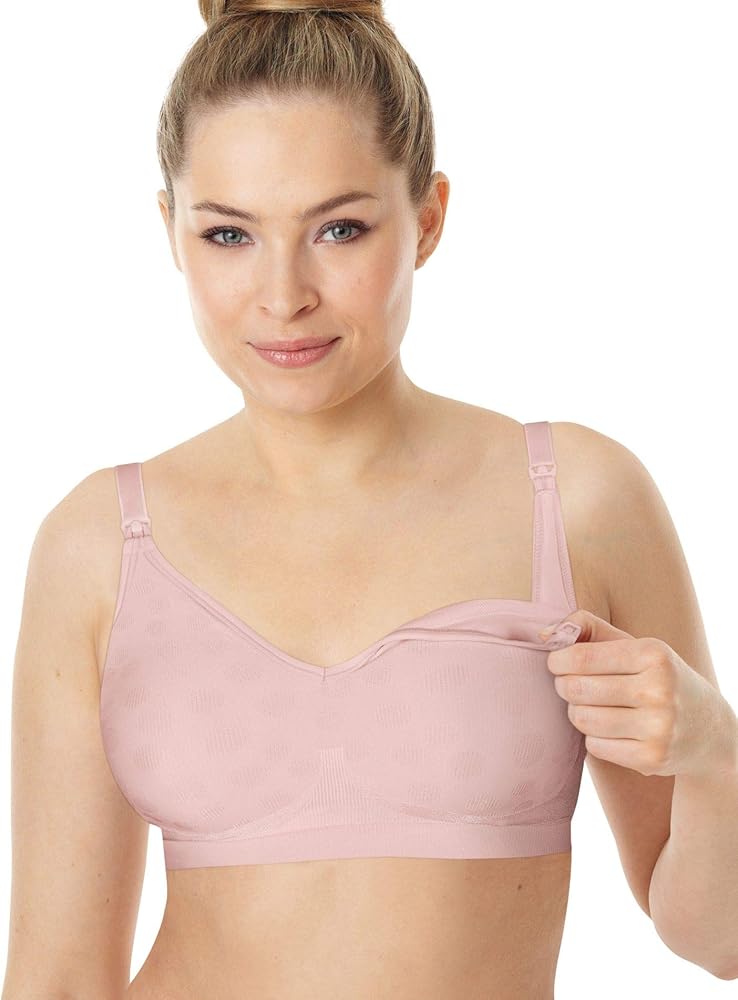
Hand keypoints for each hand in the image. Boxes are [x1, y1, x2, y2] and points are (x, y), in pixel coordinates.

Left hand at [540, 610, 737, 778]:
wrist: (708, 728)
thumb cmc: (657, 678)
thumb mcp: (634, 645)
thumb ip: (589, 629)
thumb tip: (544, 634)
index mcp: (653, 654)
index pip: (581, 657)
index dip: (557, 660)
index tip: (557, 663)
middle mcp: (659, 690)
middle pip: (577, 689)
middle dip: (564, 686)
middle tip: (570, 685)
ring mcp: (658, 727)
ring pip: (582, 719)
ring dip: (576, 712)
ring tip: (589, 706)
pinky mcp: (651, 758)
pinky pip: (594, 746)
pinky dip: (593, 737)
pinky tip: (609, 729)